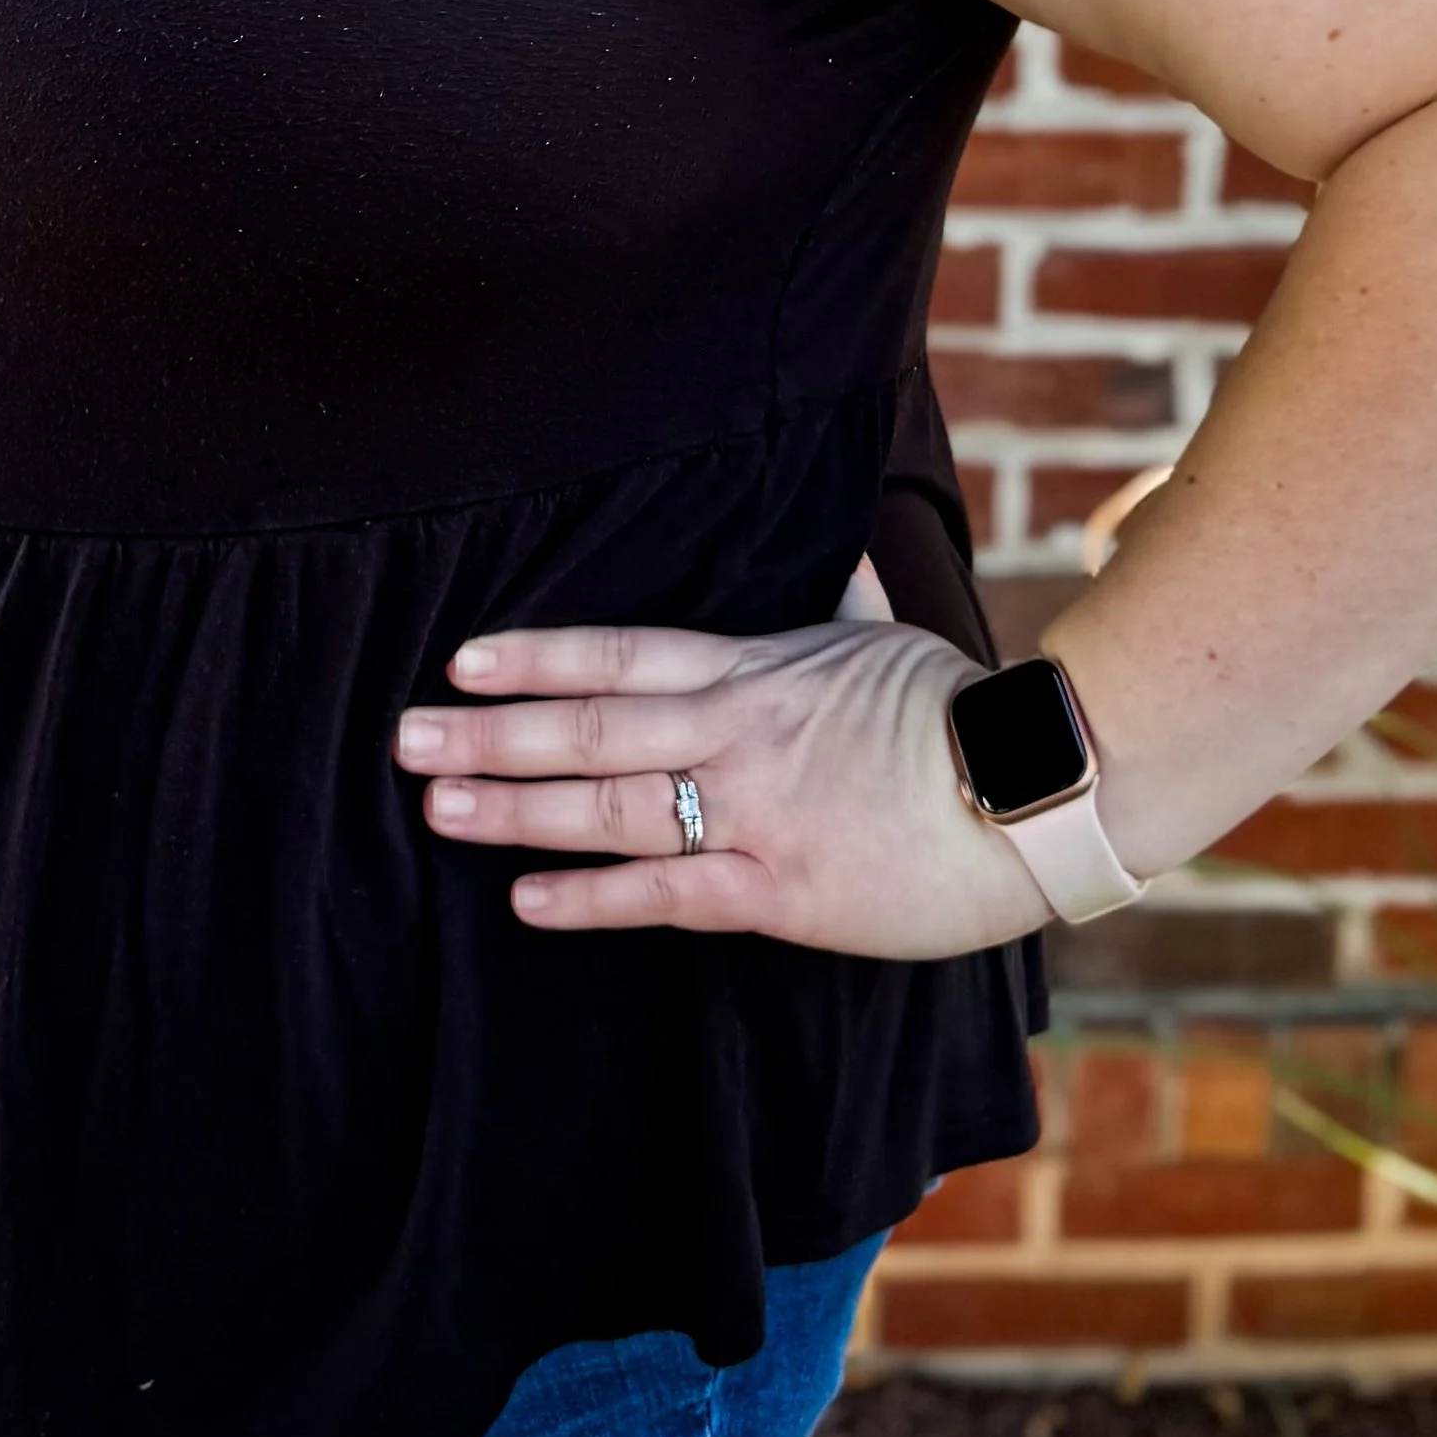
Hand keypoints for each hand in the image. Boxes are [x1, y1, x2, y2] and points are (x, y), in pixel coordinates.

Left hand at [394, 614, 1052, 957]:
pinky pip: (666, 893)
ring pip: (611, 807)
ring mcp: (753, 811)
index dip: (536, 657)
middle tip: (404, 738)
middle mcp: (736, 732)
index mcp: (754, 670)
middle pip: (590, 728)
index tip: (462, 661)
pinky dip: (592, 898)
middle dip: (492, 734)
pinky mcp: (780, 889)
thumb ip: (842, 593)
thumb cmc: (960, 712)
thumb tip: (839, 535)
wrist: (1032, 788)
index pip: (620, 654)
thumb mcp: (887, 636)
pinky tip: (527, 901)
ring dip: (517, 809)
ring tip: (440, 806)